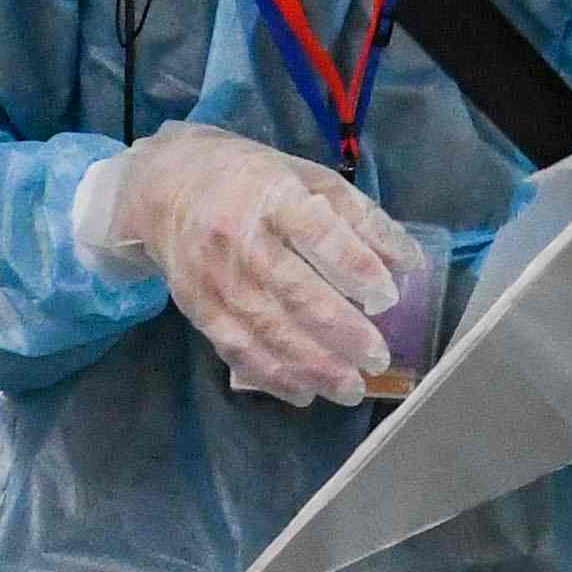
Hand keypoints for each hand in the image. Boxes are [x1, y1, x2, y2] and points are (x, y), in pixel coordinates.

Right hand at [81, 124, 422, 407]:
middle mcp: (238, 236)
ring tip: (350, 388)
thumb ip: (359, 218)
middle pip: (292, 290)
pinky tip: (304, 393)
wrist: (164, 188)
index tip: (388, 297)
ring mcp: (213, 275)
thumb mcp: (307, 178)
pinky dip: (272, 376)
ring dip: (312, 366)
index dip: (355, 266)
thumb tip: (408, 264)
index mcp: (271, 193)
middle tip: (377, 358)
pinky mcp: (197, 306)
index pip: (317, 232)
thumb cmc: (250, 180)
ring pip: (266, 329)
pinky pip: (236, 348)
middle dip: (340, 331)